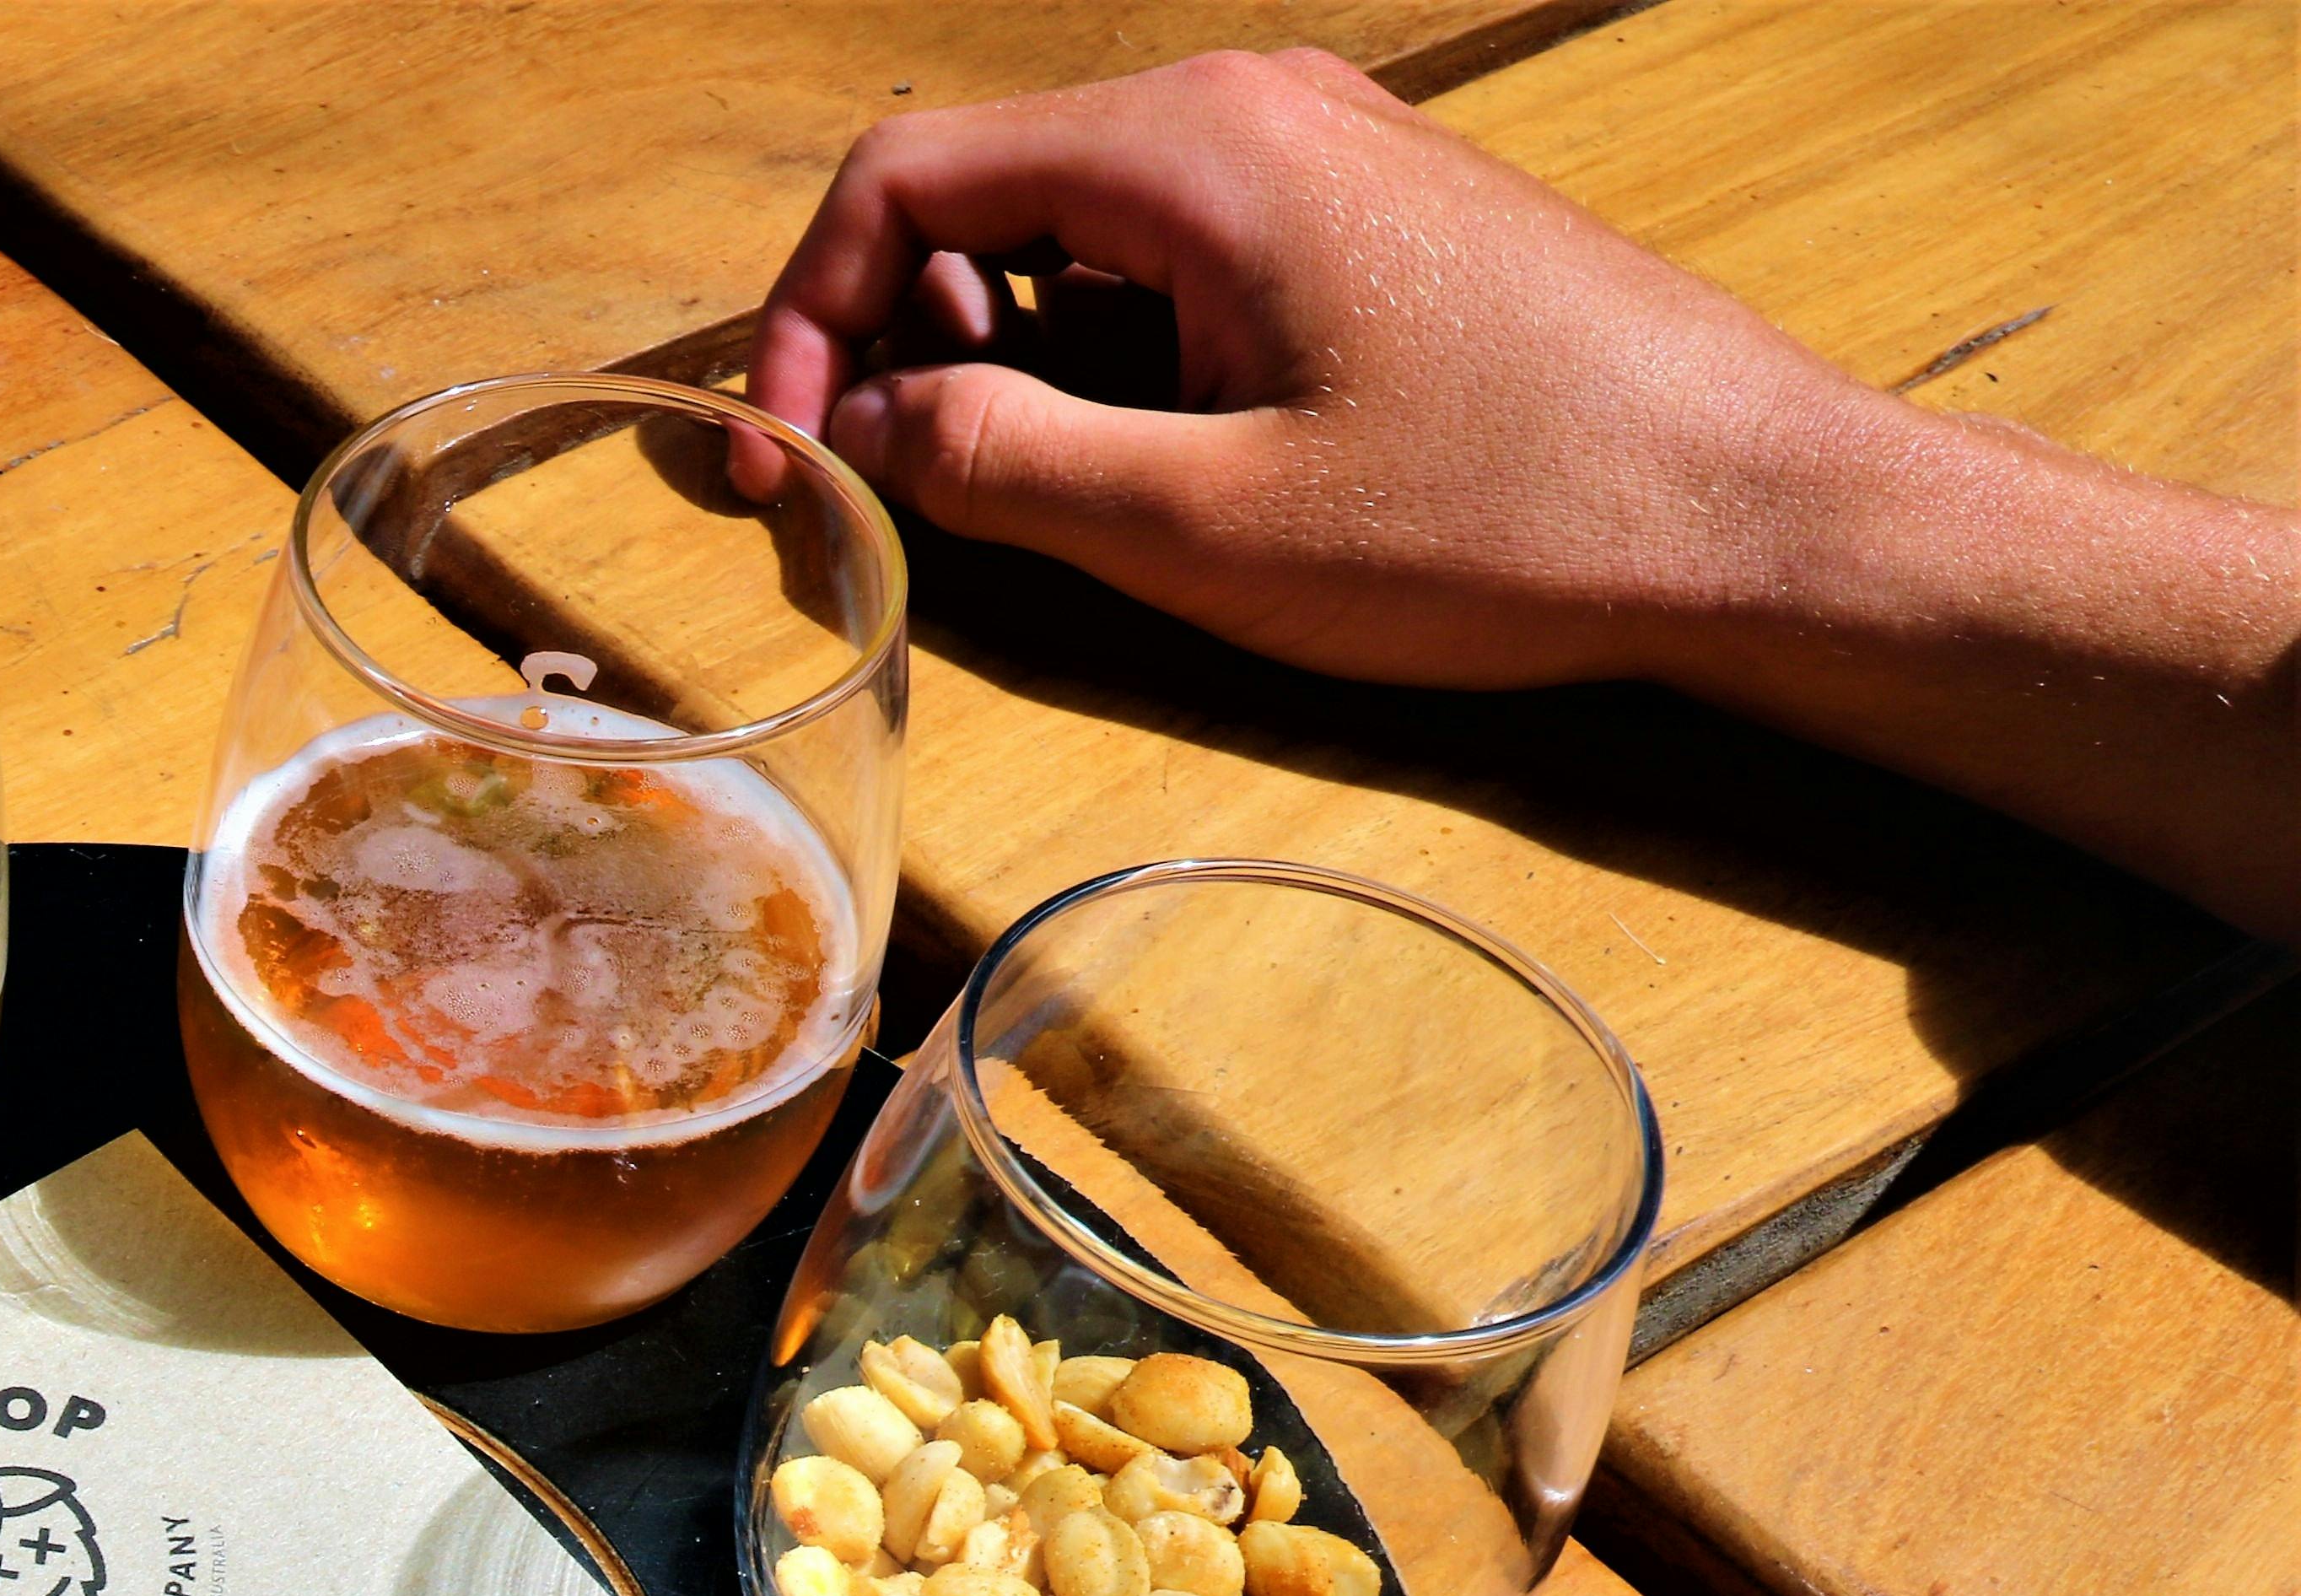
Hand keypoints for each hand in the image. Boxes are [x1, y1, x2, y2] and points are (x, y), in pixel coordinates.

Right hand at [746, 49, 2300, 938]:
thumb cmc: (1507, 521)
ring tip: (1040, 498)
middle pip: (978, 188)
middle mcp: (1250, 109)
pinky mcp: (1370, 214)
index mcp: (1192, 150)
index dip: (808, 319)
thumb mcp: (1206, 530)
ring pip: (1071, 226)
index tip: (793, 463)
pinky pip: (1172, 251)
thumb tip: (869, 436)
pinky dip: (1109, 351)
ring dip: (1007, 358)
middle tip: (896, 498)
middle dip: (895, 341)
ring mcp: (1321, 150)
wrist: (1758, 512)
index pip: (904, 176)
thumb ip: (1000, 466)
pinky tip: (1158, 465)